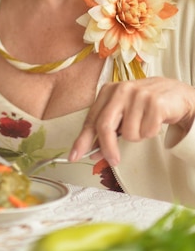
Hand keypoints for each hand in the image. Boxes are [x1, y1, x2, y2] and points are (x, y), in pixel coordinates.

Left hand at [69, 77, 194, 165]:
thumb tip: (93, 153)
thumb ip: (108, 130)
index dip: (82, 140)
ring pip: (129, 134)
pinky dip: (151, 132)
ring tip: (144, 123)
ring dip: (137, 136)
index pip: (91, 119)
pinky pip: (147, 132)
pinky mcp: (155, 103)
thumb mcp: (122, 112)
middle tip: (113, 161)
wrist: (175, 93)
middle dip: (107, 148)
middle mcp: (121, 89)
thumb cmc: (144, 104)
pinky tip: (155, 121)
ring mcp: (138, 95)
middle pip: (105, 126)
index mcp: (108, 90)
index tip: (74, 156)